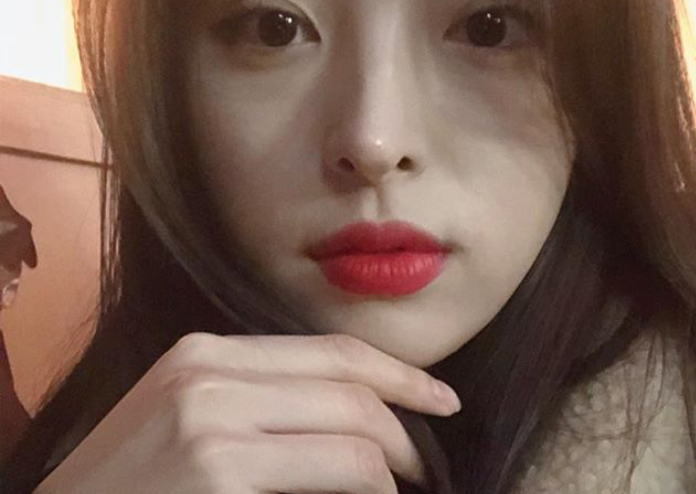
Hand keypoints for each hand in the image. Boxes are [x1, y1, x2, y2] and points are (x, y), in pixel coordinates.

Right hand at [34, 333, 460, 493]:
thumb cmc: (125, 490)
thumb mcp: (182, 422)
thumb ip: (255, 406)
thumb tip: (344, 418)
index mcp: (203, 353)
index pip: (328, 350)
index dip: (394, 371)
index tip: (437, 395)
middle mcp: (208, 374)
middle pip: (348, 382)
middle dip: (408, 419)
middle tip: (432, 458)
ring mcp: (210, 422)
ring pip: (354, 430)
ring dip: (396, 463)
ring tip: (409, 485)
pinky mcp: (218, 472)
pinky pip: (338, 471)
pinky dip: (370, 486)